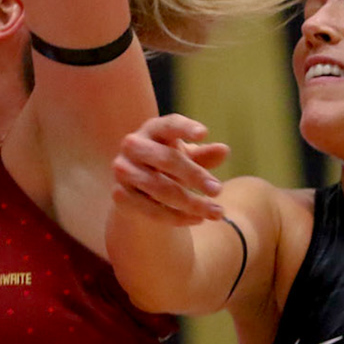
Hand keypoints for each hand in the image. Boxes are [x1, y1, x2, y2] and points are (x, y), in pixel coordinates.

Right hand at [111, 115, 230, 226]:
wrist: (139, 189)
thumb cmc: (169, 165)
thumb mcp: (188, 158)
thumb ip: (204, 155)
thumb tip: (224, 150)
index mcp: (152, 129)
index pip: (169, 124)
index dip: (185, 128)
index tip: (204, 133)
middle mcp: (133, 145)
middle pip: (165, 158)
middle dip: (194, 175)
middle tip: (218, 190)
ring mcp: (123, 170)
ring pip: (159, 188)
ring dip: (191, 202)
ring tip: (216, 212)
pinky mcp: (119, 194)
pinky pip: (151, 209)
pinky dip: (177, 217)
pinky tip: (197, 219)